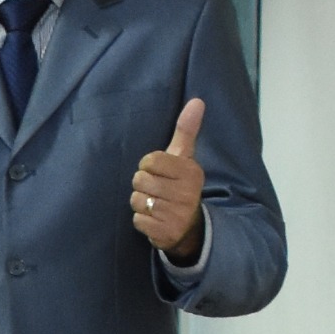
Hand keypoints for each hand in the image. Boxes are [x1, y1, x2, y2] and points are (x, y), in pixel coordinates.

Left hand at [132, 98, 208, 258]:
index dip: (147, 165)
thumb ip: (186, 130)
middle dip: (142, 185)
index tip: (158, 171)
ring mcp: (177, 214)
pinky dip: (141, 219)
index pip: (150, 161)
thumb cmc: (179, 184)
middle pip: (140, 180)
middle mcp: (187, 193)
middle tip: (155, 189)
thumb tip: (197, 101)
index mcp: (190, 172)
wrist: (189, 225)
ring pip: (137, 200)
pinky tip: (154, 218)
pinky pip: (138, 220)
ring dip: (140, 202)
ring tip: (155, 204)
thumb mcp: (184, 157)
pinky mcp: (166, 232)